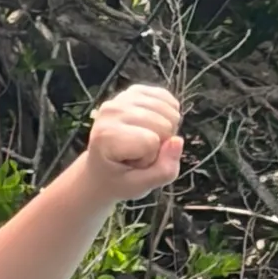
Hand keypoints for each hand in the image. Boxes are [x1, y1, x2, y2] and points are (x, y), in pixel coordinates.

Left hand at [82, 84, 183, 201]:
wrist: (100, 170)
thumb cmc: (118, 180)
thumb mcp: (140, 188)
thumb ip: (163, 171)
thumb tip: (178, 141)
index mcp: (105, 136)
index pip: (150, 142)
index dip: (150, 159)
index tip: (132, 165)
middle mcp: (111, 110)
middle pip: (163, 124)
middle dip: (159, 144)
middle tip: (138, 154)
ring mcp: (121, 97)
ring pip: (169, 111)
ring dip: (164, 131)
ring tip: (142, 142)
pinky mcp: (133, 90)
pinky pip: (167, 98)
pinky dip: (168, 115)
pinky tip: (152, 127)